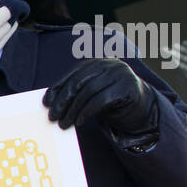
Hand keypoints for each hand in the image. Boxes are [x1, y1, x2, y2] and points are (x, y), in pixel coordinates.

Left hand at [42, 58, 157, 133]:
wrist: (140, 109)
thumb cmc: (110, 102)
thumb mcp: (90, 94)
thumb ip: (75, 92)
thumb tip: (50, 101)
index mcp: (96, 63)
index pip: (72, 75)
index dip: (57, 89)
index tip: (46, 104)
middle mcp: (108, 64)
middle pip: (78, 82)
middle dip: (63, 101)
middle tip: (53, 117)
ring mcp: (119, 74)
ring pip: (88, 92)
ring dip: (73, 110)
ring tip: (64, 123)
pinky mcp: (127, 87)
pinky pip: (100, 100)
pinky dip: (86, 112)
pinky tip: (79, 121)